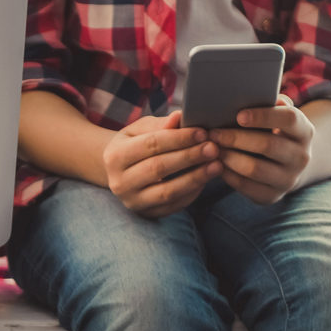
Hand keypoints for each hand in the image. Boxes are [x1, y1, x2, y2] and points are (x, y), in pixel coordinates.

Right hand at [102, 111, 222, 217]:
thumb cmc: (134, 145)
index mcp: (114, 155)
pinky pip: (174, 205)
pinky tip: (206, 179)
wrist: (119, 173)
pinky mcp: (146, 213)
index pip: (150, 144)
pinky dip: (192, 193)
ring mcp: (132, 201)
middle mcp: (119, 181)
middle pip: (159, 167)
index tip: (202, 132)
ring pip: (167, 191)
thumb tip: (179, 117)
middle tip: (213, 148)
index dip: (178, 138)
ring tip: (217, 165)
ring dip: (195, 178)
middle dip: (189, 157)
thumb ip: (160, 124)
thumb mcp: (140, 130)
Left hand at [210, 95, 314, 204]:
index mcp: (304, 131)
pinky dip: (228, 175)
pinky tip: (215, 164)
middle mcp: (302, 156)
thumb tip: (247, 92)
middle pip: (267, 145)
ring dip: (228, 157)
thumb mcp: (277, 116)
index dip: (263, 116)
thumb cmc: (273, 131)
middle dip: (235, 138)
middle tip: (212, 133)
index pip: (289, 118)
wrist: (288, 164)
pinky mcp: (273, 196)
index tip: (238, 115)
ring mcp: (289, 179)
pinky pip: (246, 187)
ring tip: (211, 148)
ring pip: (254, 168)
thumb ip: (268, 103)